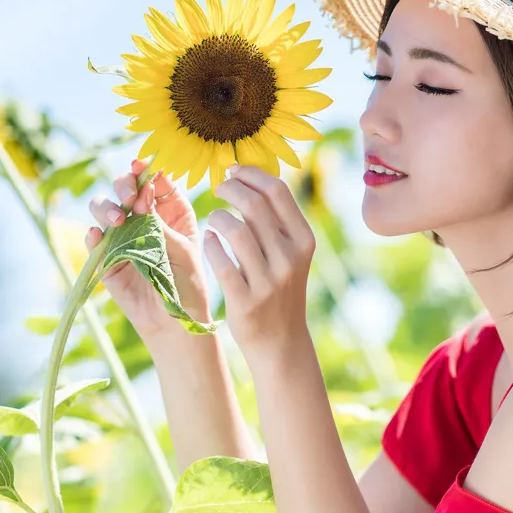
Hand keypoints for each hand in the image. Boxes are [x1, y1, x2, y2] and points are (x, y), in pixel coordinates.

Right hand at [85, 158, 212, 338]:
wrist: (175, 324)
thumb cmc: (188, 284)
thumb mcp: (181, 249)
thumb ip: (160, 221)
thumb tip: (142, 191)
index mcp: (170, 211)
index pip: (155, 180)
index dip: (146, 170)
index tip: (140, 166)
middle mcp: (144, 218)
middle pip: (125, 188)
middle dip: (124, 186)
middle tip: (130, 198)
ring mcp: (123, 237)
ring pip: (104, 209)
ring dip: (106, 208)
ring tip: (117, 221)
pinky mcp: (107, 258)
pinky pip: (94, 241)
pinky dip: (93, 235)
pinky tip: (98, 235)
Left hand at [203, 164, 315, 360]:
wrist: (280, 341)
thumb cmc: (279, 287)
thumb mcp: (290, 253)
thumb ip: (276, 219)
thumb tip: (248, 176)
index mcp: (304, 240)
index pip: (278, 190)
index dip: (250, 174)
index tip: (233, 170)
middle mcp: (290, 258)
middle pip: (254, 204)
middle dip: (228, 189)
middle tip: (217, 189)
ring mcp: (269, 281)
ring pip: (235, 229)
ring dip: (217, 217)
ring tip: (214, 219)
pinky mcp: (246, 300)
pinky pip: (220, 260)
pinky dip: (210, 244)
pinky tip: (209, 240)